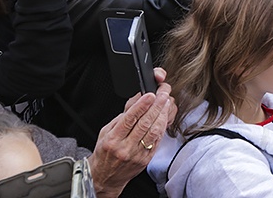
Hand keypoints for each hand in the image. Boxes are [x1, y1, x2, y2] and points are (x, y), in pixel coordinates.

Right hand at [87, 68, 174, 197]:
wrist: (105, 177)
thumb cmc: (105, 152)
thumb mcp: (105, 132)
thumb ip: (121, 117)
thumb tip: (137, 101)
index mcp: (113, 140)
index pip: (129, 120)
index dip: (141, 106)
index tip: (150, 95)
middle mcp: (125, 148)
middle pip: (144, 124)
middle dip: (156, 106)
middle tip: (163, 94)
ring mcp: (137, 155)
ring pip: (154, 132)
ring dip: (162, 115)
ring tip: (166, 103)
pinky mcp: (146, 159)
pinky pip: (157, 141)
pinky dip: (162, 127)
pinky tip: (165, 118)